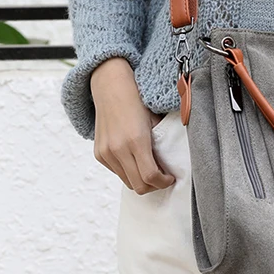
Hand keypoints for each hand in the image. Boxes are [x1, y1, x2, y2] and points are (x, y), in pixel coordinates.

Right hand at [90, 57, 175, 193]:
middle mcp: (118, 150)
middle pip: (138, 185)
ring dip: (140, 180)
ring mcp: (106, 153)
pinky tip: (137, 161)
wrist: (111, 87)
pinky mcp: (99, 154)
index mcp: (136, 140)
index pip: (150, 176)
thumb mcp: (156, 119)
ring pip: (126, 181)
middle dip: (153, 186)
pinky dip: (129, 172)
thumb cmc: (138, 100)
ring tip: (152, 170)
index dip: (163, 182)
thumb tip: (175, 160)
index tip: (171, 178)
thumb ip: (163, 141)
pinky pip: (116, 172)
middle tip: (163, 178)